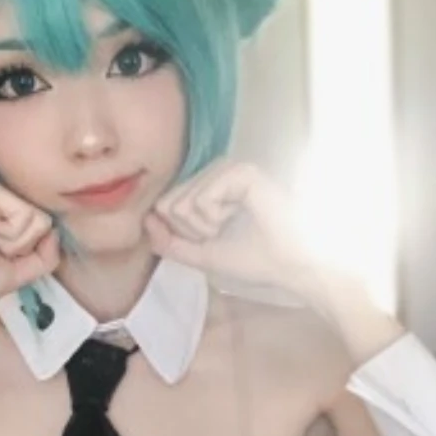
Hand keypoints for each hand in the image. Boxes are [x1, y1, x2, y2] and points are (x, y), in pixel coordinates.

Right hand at [0, 175, 59, 342]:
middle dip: (22, 247)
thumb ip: (45, 254)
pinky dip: (9, 237)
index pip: (40, 224)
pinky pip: (25, 215)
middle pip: (42, 220)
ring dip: (15, 244)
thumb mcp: (18, 270)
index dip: (26, 251)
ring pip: (37, 217)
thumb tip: (56, 231)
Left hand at [143, 160, 371, 326]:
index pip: (166, 206)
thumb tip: (145, 222)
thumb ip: (171, 243)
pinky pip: (201, 198)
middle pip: (170, 203)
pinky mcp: (241, 171)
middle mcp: (217, 173)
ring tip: (234, 226)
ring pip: (182, 202)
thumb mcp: (202, 254)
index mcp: (209, 188)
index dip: (184, 233)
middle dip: (193, 231)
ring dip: (205, 227)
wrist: (291, 265)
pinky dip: (215, 218)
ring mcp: (229, 169)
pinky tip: (240, 216)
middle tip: (225, 233)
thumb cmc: (255, 259)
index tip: (216, 238)